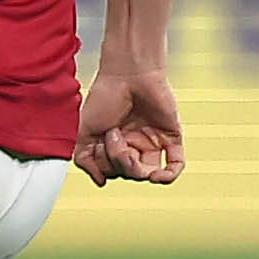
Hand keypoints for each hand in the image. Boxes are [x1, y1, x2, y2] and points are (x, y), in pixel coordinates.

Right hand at [75, 68, 183, 185]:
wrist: (128, 75)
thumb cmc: (105, 97)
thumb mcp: (83, 131)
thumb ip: (84, 159)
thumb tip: (101, 182)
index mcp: (113, 145)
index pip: (110, 170)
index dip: (103, 163)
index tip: (99, 140)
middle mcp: (133, 146)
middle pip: (128, 173)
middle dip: (117, 161)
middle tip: (112, 136)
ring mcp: (153, 143)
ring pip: (147, 173)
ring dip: (134, 167)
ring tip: (126, 147)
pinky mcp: (171, 138)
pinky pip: (175, 165)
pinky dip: (168, 176)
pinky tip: (157, 176)